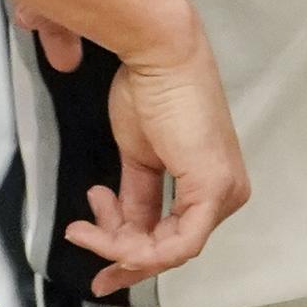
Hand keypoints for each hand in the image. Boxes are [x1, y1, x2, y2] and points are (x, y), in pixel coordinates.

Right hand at [69, 17, 249, 296]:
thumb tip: (122, 229)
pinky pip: (177, 245)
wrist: (159, 54)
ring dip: (117, 245)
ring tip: (84, 223)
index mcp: (212, 183)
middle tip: (80, 234)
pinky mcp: (212, 191)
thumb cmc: (150, 89)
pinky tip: (105, 237)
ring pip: (168, 251)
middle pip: (168, 248)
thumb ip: (137, 197)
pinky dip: (137, 249)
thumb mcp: (139, 156)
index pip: (172, 237)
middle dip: (118, 250)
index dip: (129, 252)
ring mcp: (223, 194)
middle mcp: (227, 194)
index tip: (88, 242)